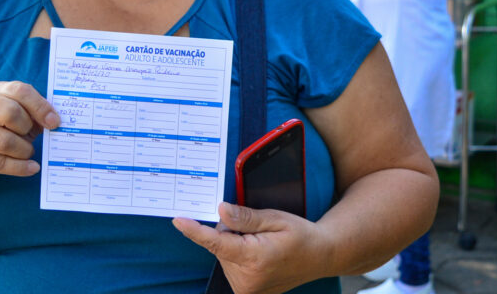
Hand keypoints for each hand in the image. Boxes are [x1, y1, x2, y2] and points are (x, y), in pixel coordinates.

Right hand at [0, 81, 59, 184]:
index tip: (55, 122)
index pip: (19, 91)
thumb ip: (33, 115)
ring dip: (24, 150)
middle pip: (9, 112)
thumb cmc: (1, 132)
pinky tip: (32, 168)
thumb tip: (53, 121)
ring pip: (3, 141)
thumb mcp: (18, 118)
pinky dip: (20, 167)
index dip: (40, 106)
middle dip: (27, 127)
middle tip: (32, 136)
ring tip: (28, 152)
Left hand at [173, 202, 328, 293]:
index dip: (195, 231)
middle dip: (231, 231)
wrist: (318, 257)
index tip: (178, 221)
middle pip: (219, 244)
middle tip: (257, 230)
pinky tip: (258, 254)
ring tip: (262, 243)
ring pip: (223, 254)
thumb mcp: (275, 219)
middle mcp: (246, 278)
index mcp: (254, 258)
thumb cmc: (300, 235)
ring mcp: (245, 288)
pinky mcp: (245, 292)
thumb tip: (220, 211)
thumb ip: (246, 217)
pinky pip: (229, 264)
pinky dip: (237, 255)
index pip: (216, 242)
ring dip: (235, 244)